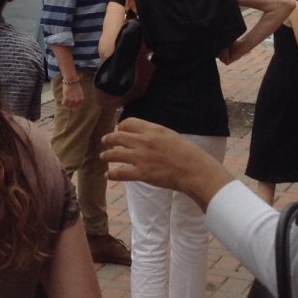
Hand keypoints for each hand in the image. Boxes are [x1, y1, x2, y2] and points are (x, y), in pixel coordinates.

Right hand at [60, 76, 84, 106]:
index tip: (72, 107)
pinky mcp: (66, 98)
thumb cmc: (76, 85)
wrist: (71, 81)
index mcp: (81, 99)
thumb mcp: (80, 93)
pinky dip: (63, 102)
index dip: (75, 107)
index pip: (78, 107)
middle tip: (68, 104)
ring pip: (68, 106)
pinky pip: (64, 103)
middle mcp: (77, 101)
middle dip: (70, 106)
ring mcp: (71, 100)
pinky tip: (63, 100)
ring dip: (66, 104)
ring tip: (65, 102)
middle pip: (73, 108)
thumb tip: (76, 102)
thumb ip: (79, 98)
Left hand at [102, 118, 231, 207]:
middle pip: (117, 137)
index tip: (118, 130)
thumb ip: (155, 134)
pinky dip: (112, 174)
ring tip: (103, 157)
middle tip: (104, 141)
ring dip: (107, 155)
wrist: (194, 170)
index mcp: (152, 129)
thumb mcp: (170, 135)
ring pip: (115, 154)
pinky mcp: (142, 173)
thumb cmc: (188, 153)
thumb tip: (144, 136)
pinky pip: (121, 172)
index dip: (120, 126)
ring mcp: (141, 157)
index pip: (128, 123)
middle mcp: (144, 141)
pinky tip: (108, 175)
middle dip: (108, 139)